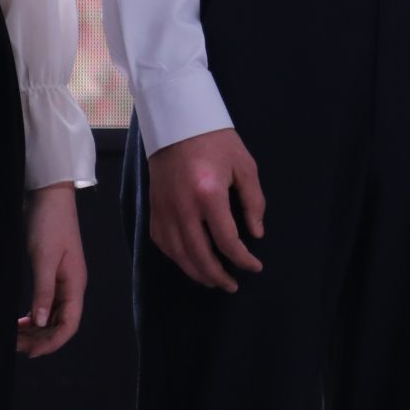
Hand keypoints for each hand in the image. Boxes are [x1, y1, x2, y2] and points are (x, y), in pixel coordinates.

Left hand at [17, 183, 86, 356]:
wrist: (50, 196)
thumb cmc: (49, 223)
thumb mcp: (44, 258)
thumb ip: (43, 291)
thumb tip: (40, 323)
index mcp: (75, 284)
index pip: (69, 324)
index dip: (52, 343)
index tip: (29, 353)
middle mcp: (72, 286)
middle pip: (60, 324)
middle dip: (39, 339)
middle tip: (13, 345)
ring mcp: (63, 281)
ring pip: (52, 316)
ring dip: (35, 330)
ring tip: (13, 335)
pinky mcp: (53, 274)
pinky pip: (46, 304)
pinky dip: (33, 317)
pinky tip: (20, 321)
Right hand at [147, 127, 265, 291]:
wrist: (177, 124)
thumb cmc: (216, 141)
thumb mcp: (244, 165)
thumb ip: (253, 202)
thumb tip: (255, 235)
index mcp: (209, 196)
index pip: (228, 241)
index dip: (243, 260)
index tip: (255, 268)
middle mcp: (183, 209)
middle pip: (200, 256)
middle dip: (218, 276)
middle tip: (232, 285)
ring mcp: (164, 212)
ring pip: (179, 256)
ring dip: (197, 273)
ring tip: (213, 281)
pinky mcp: (153, 211)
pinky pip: (164, 245)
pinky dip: (178, 259)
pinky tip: (191, 262)